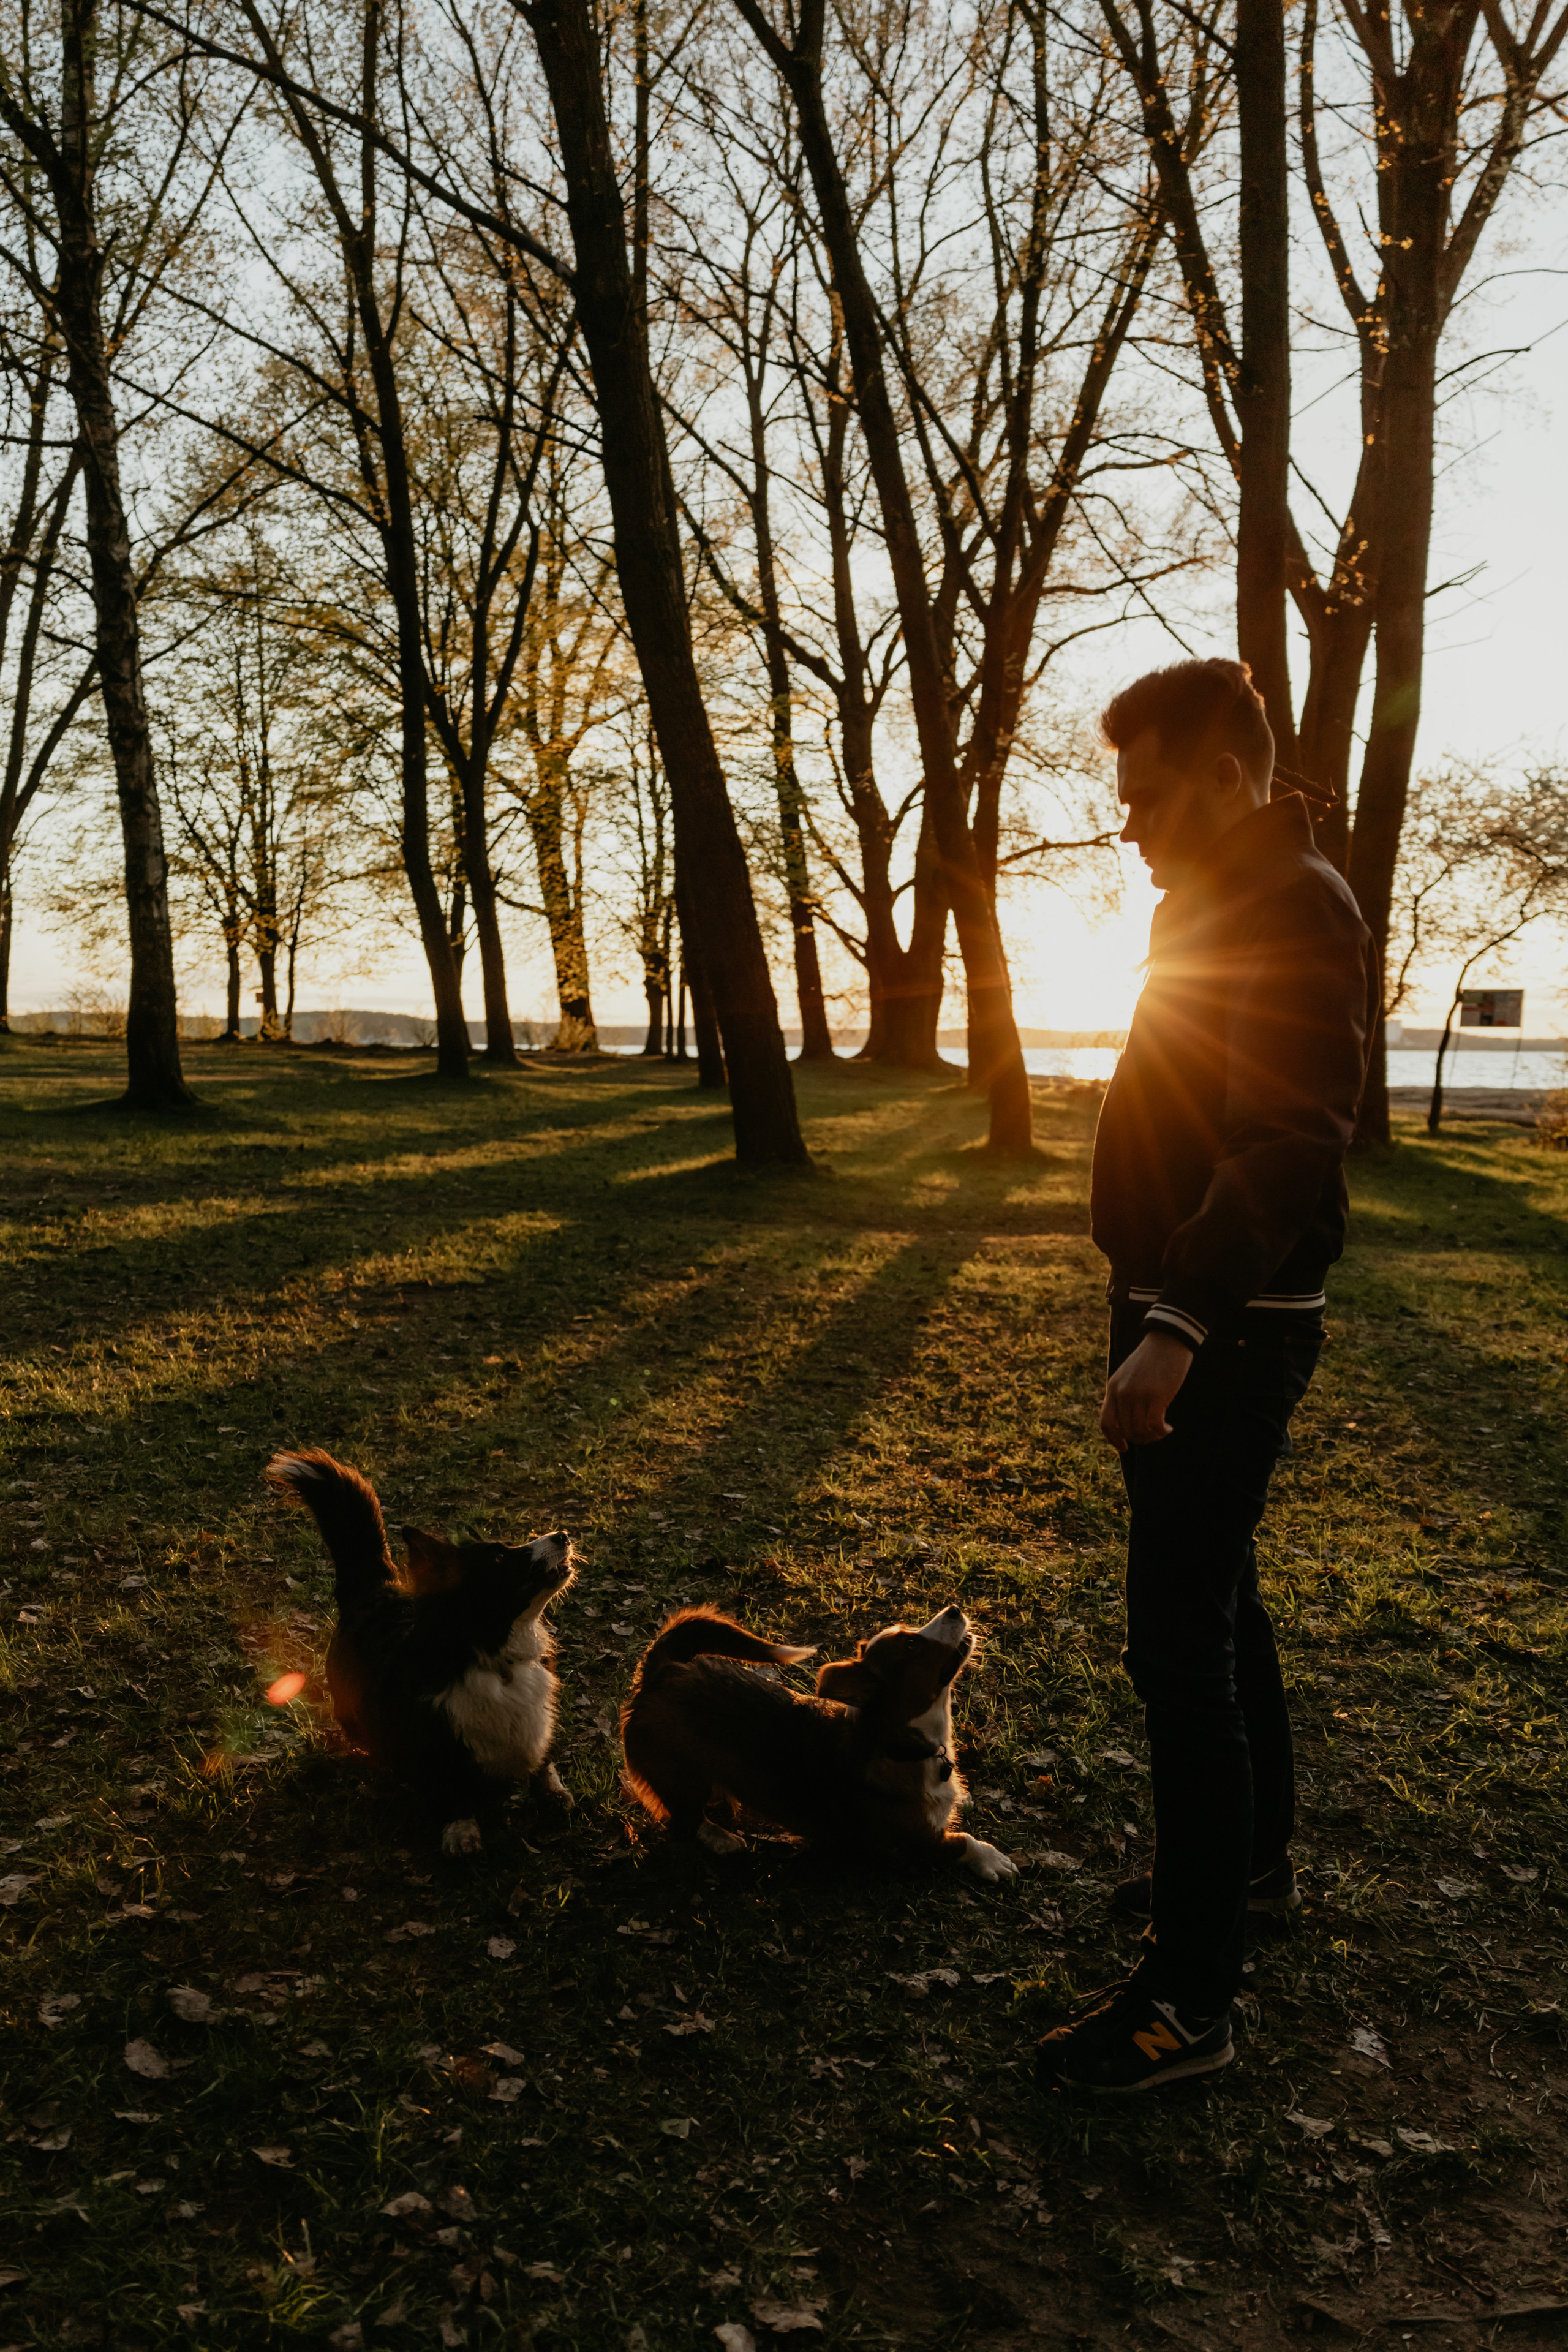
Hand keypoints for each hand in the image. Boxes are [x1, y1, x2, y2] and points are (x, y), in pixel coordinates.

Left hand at [1100, 1330, 1193, 1452]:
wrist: (1168, 1339)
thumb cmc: (1151, 1358)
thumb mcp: (1128, 1375)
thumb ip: (1123, 1394)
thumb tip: (1123, 1419)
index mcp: (1112, 1388)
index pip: (1106, 1423)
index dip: (1114, 1440)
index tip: (1124, 1447)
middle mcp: (1122, 1393)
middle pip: (1126, 1430)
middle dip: (1140, 1439)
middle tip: (1153, 1435)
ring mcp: (1138, 1394)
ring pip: (1140, 1431)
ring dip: (1152, 1436)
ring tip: (1162, 1431)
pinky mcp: (1156, 1395)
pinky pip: (1154, 1426)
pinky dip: (1161, 1432)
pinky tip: (1168, 1428)